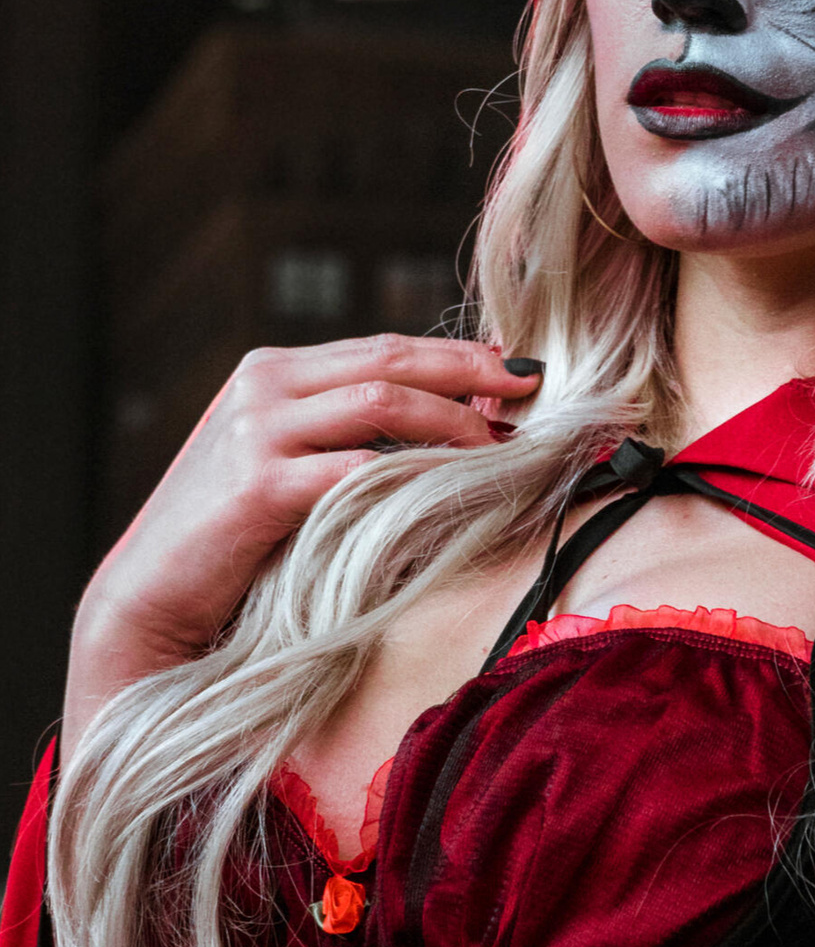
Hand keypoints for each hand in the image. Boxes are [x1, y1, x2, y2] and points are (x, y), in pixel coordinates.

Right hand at [63, 336, 541, 754]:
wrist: (151, 599)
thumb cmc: (234, 540)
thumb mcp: (287, 465)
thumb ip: (344, 434)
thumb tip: (445, 422)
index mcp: (273, 370)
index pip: (383, 347)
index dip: (455, 356)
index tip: (515, 367)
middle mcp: (265, 384)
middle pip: (391, 361)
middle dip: (470, 371)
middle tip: (532, 384)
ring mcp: (257, 430)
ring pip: (382, 403)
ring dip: (454, 421)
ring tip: (501, 444)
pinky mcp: (258, 485)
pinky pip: (357, 469)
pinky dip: (413, 473)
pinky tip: (451, 487)